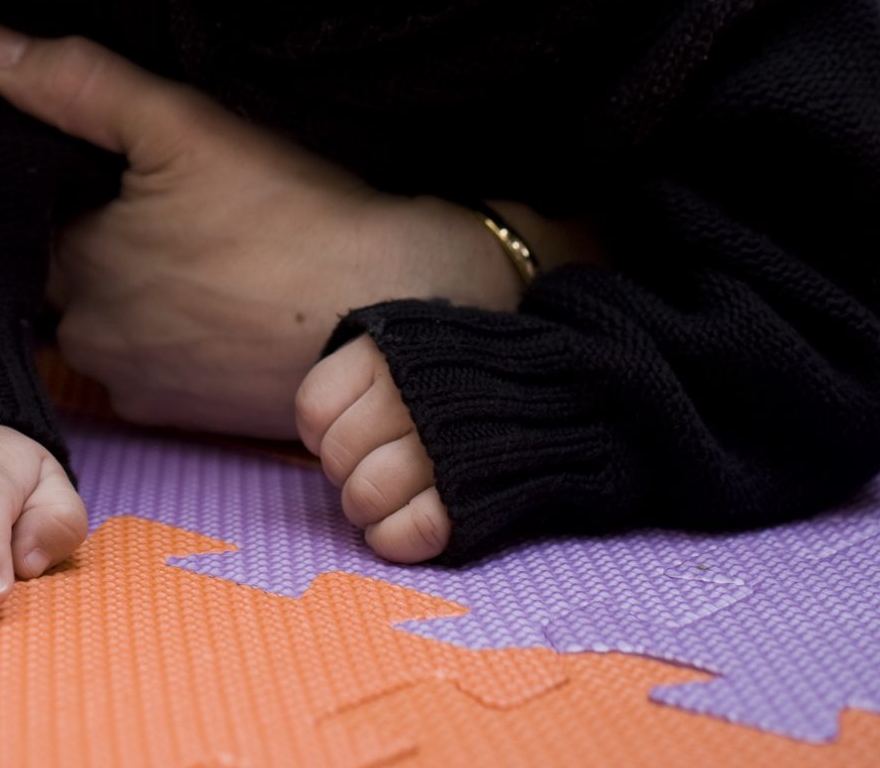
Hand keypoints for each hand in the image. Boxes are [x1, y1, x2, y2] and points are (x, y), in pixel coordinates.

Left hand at [0, 26, 529, 437]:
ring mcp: (140, 386)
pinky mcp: (189, 418)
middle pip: (63, 277)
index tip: (100, 164)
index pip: (26, 222)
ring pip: (108, 322)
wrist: (393, 316)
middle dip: (94, 241)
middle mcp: (89, 340)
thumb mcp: (183, 126)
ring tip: (193, 246)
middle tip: (157, 200)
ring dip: (132, 291)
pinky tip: (220, 296)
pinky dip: (174, 333)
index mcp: (75, 266)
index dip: (59, 189)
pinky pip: (156, 365)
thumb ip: (79, 84)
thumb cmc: (291, 219)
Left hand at [296, 336, 451, 562]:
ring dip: (365, 510)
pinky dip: (393, 540)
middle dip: (346, 474)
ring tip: (383, 502)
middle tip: (371, 471)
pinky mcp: (468, 496)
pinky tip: (395, 533)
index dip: (320, 433)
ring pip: (364, 495)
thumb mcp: (412, 340)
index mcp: (388, 354)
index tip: (346, 433)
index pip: (314, 409)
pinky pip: (409, 531)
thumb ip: (364, 371)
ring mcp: (438, 448)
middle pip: (336, 456)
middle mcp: (408, 396)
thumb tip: (317, 430)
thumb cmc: (471, 370)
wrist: (565, 389)